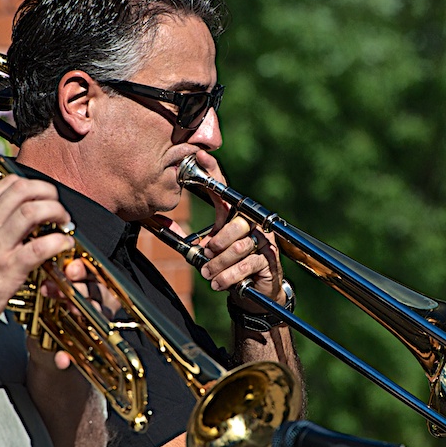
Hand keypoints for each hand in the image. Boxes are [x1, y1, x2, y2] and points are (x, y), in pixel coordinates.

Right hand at [0, 174, 74, 342]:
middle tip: (58, 208)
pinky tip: (64, 246)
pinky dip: (59, 242)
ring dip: (56, 212)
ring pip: (32, 211)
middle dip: (49, 193)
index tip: (44, 196)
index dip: (34, 185)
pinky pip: (40, 248)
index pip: (8, 184)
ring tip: (64, 224)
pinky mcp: (7, 270)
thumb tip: (5, 222)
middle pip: (23, 190)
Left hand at [187, 150, 284, 311]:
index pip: (225, 192)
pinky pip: (245, 265)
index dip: (213, 173)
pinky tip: (218, 283)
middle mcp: (256, 223)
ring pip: (238, 248)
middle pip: (235, 225)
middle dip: (217, 243)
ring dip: (218, 264)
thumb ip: (204, 238)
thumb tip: (176, 229)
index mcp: (241, 215)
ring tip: (208, 274)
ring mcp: (265, 240)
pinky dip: (227, 277)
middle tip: (206, 255)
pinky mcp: (270, 259)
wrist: (257, 290)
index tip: (200, 156)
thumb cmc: (233, 265)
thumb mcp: (216, 250)